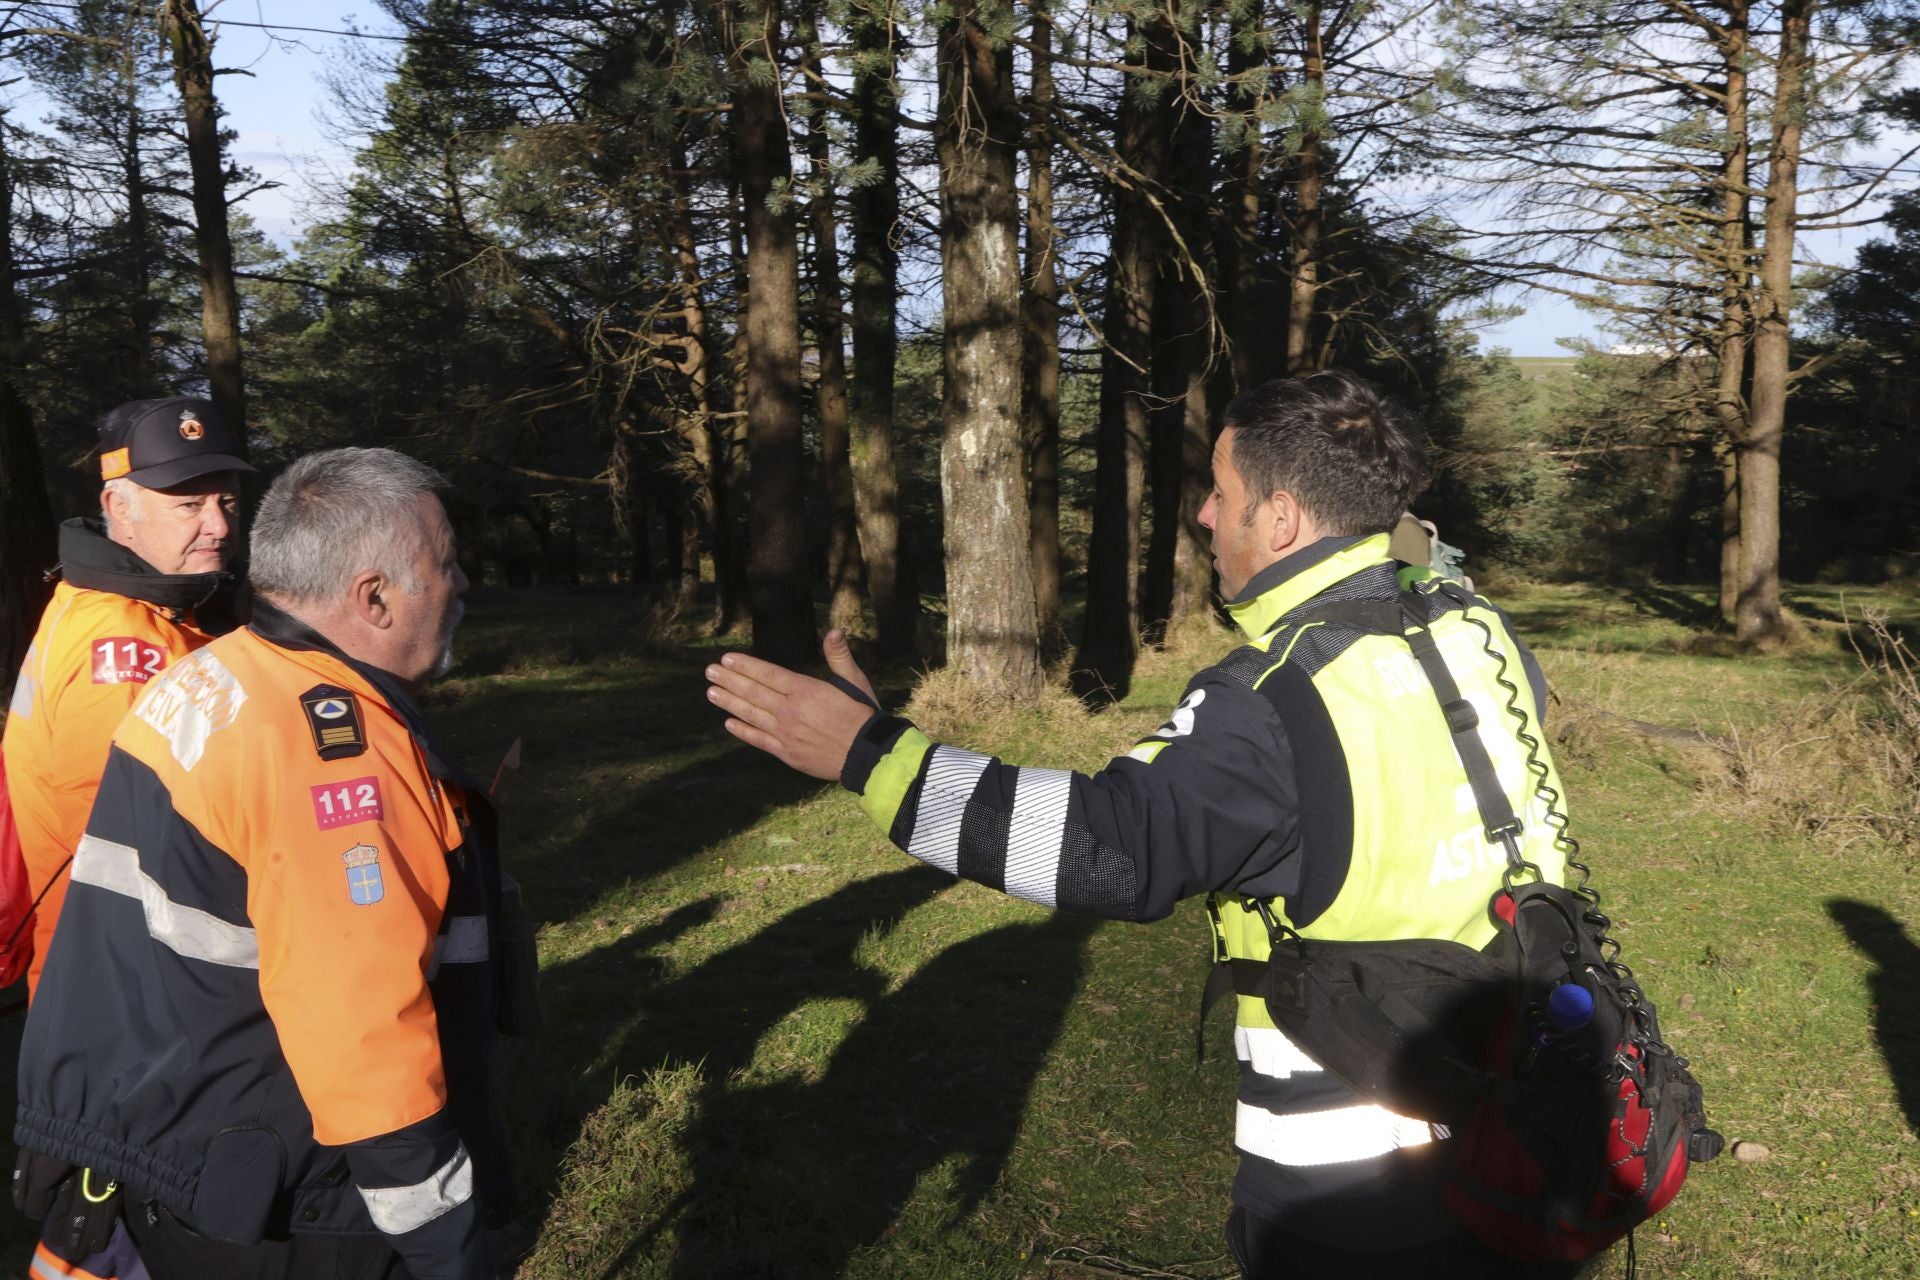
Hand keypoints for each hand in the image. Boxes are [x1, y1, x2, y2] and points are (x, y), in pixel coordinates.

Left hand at [705, 630, 879, 780]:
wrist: (868, 755)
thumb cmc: (862, 715)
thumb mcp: (855, 681)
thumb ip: (839, 656)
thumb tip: (834, 631)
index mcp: (806, 690)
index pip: (768, 674)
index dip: (745, 666)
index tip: (727, 659)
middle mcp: (791, 711)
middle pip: (754, 692)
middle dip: (729, 680)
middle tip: (709, 671)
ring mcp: (786, 733)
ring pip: (751, 714)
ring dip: (729, 702)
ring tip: (711, 692)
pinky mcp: (787, 753)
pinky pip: (759, 740)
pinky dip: (743, 731)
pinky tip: (728, 723)